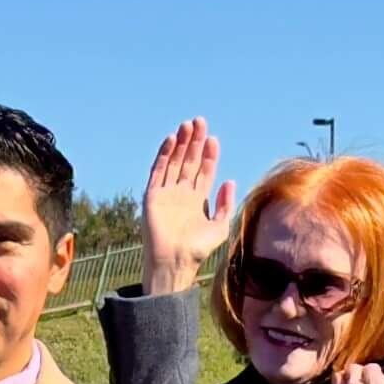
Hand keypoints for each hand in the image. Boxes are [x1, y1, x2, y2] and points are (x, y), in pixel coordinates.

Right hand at [138, 119, 229, 288]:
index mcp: (198, 200)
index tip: (214, 140)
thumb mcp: (220, 227)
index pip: (204, 171)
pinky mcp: (153, 195)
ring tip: (188, 125)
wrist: (174, 261)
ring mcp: (166, 193)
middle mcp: (181, 193)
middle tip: (200, 121)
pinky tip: (172, 140)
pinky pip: (158, 170)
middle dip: (195, 142)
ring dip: (181, 143)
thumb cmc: (197, 249)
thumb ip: (225, 204)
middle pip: (189, 161)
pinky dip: (164, 155)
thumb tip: (230, 180)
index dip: (209, 155)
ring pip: (174, 161)